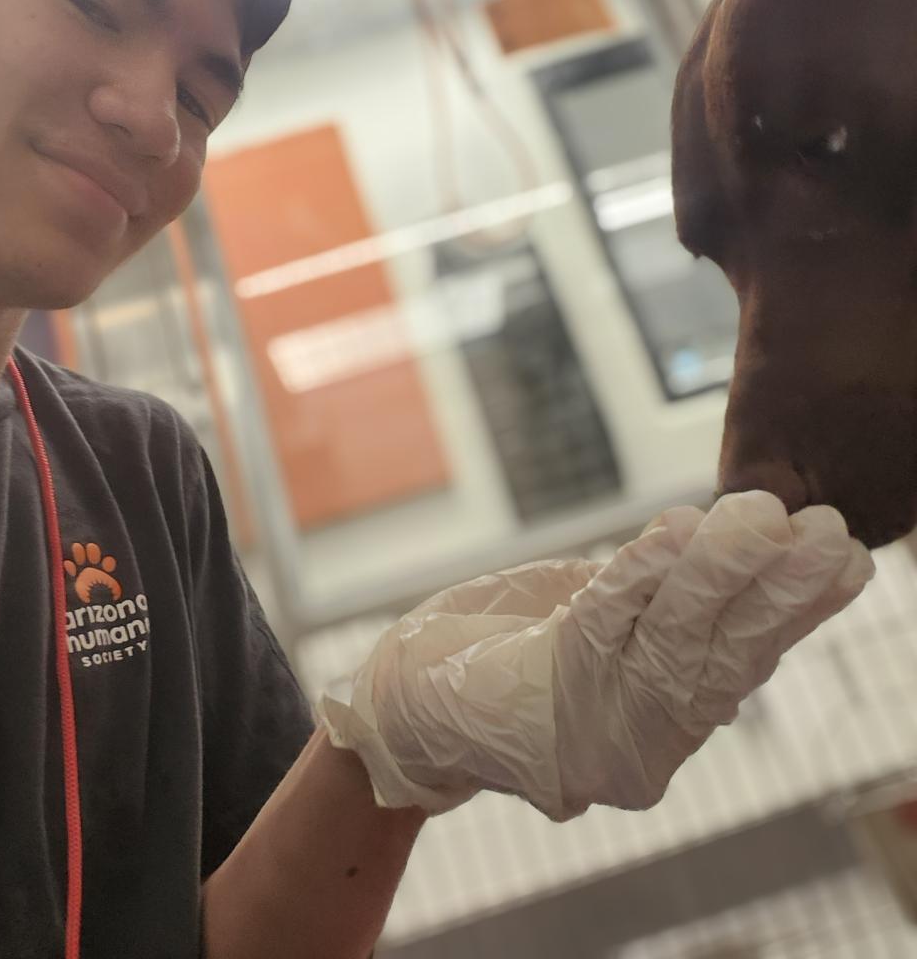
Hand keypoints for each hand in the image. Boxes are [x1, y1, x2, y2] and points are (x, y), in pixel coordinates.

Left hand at [319, 492, 873, 820]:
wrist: (408, 700)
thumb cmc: (507, 647)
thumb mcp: (593, 621)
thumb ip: (658, 608)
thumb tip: (740, 567)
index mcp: (665, 716)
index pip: (745, 659)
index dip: (798, 609)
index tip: (845, 557)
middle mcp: (644, 736)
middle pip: (723, 655)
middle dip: (778, 590)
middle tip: (825, 530)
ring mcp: (597, 728)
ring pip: (673, 639)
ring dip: (719, 574)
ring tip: (760, 517)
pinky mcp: (545, 702)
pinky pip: (602, 624)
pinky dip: (640, 575)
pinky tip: (677, 530)